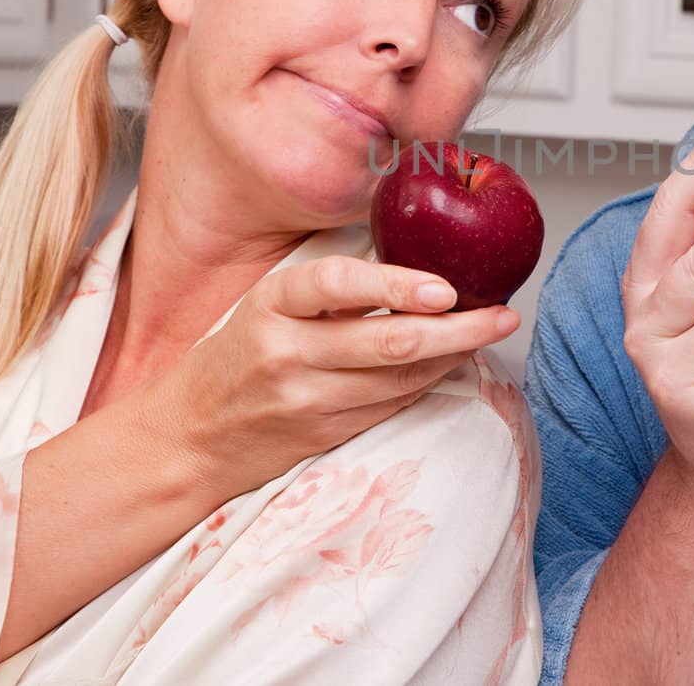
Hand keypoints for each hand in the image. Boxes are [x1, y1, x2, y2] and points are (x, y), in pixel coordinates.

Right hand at [142, 255, 517, 498]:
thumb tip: (415, 257)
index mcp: (272, 305)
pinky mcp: (324, 436)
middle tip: (504, 314)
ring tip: (491, 332)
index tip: (446, 286)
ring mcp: (306, 401)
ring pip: (400, 380)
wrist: (188, 436)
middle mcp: (287, 354)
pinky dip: (428, 384)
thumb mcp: (268, 305)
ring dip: (454, 357)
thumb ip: (331, 288)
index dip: (396, 285)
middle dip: (458, 330)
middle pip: (388, 344)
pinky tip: (454, 364)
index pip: (338, 285)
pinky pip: (392, 407)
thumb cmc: (238, 355)